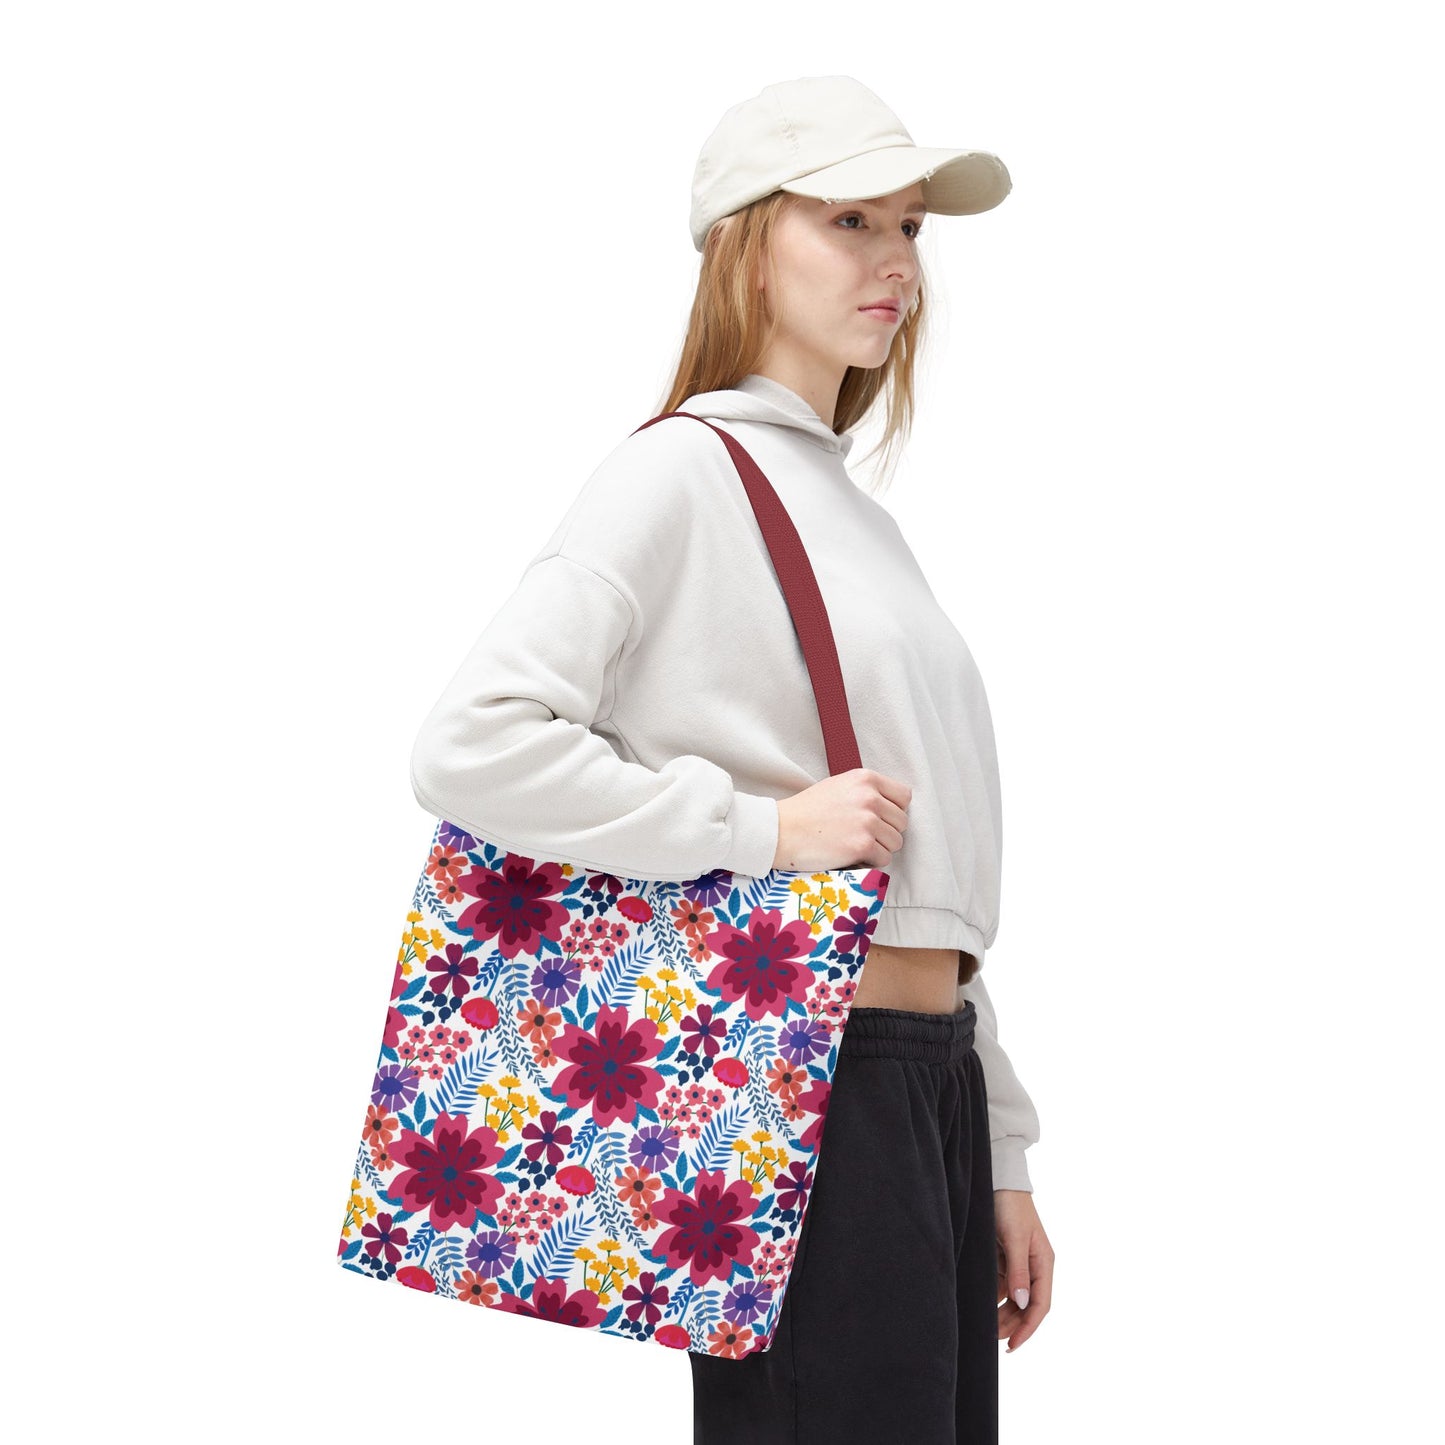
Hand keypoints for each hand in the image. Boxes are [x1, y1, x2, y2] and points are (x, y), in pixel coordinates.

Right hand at [773, 767, 911, 872]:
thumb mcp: (838, 786)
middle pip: (901, 822)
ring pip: (896, 842)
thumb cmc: (805, 811)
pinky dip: (870, 862)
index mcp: (865, 778)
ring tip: (855, 846)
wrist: (781, 831)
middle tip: (862, 836)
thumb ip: (865, 792)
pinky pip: (884, 859)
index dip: (893, 811)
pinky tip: (851, 856)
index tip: (879, 819)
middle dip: (886, 832)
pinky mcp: (862, 845)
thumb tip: (890, 807)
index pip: (904, 796)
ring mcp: (867, 821)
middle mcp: (870, 797)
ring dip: (879, 848)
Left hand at [994, 1189, 1052, 1350]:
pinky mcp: (1003, 1256)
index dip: (1028, 1327)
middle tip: (993, 1338)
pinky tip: (981, 1304)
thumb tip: (1023, 1303)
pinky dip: (993, 1296)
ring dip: (1002, 1312)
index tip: (1013, 1344)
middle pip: (1026, 1305)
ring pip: (1013, 1297)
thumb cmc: (1010, 1205)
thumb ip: (1018, 1271)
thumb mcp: (1015, 1238)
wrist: (997, 1180)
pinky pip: (1000, 1284)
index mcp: (1043, 1262)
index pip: (1040, 1304)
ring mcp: (1018, 1262)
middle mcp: (1033, 1266)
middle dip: (1012, 1323)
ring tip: (985, 1326)